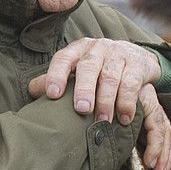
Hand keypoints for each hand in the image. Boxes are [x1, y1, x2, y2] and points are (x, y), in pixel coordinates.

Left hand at [28, 38, 170, 169]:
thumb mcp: (78, 69)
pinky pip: (131, 83)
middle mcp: (98, 48)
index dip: (56, 75)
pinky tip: (124, 117)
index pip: (63, 58)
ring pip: (110, 77)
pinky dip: (128, 102)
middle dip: (84, 89)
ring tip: (103, 121)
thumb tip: (32, 90)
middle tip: (82, 109)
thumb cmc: (100, 68)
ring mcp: (119, 54)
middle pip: (88, 67)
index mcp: (78, 49)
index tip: (52, 94)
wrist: (137, 57)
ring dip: (107, 101)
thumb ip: (58, 79)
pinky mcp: (137, 63)